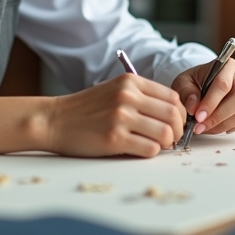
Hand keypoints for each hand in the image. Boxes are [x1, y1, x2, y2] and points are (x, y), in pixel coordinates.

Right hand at [45, 73, 185, 157]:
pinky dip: (151, 152)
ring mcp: (120, 117)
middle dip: (178, 130)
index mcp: (130, 82)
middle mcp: (127, 96)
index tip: (175, 123)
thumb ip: (142, 97)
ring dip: (166, 143)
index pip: (172, 97)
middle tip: (172, 138)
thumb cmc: (86, 109)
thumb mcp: (115, 90)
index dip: (180, 113)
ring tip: (157, 145)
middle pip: (173, 115)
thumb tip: (173, 115)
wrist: (54, 120)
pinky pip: (149, 149)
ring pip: (165, 133)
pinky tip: (141, 149)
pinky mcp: (114, 139)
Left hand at [172, 58, 234, 135]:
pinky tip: (221, 126)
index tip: (198, 117)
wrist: (205, 83)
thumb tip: (193, 106)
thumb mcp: (183, 82)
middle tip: (200, 127)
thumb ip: (186, 93)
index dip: (210, 103)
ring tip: (206, 128)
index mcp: (226, 66)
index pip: (223, 84)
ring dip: (223, 125)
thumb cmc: (195, 82)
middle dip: (218, 117)